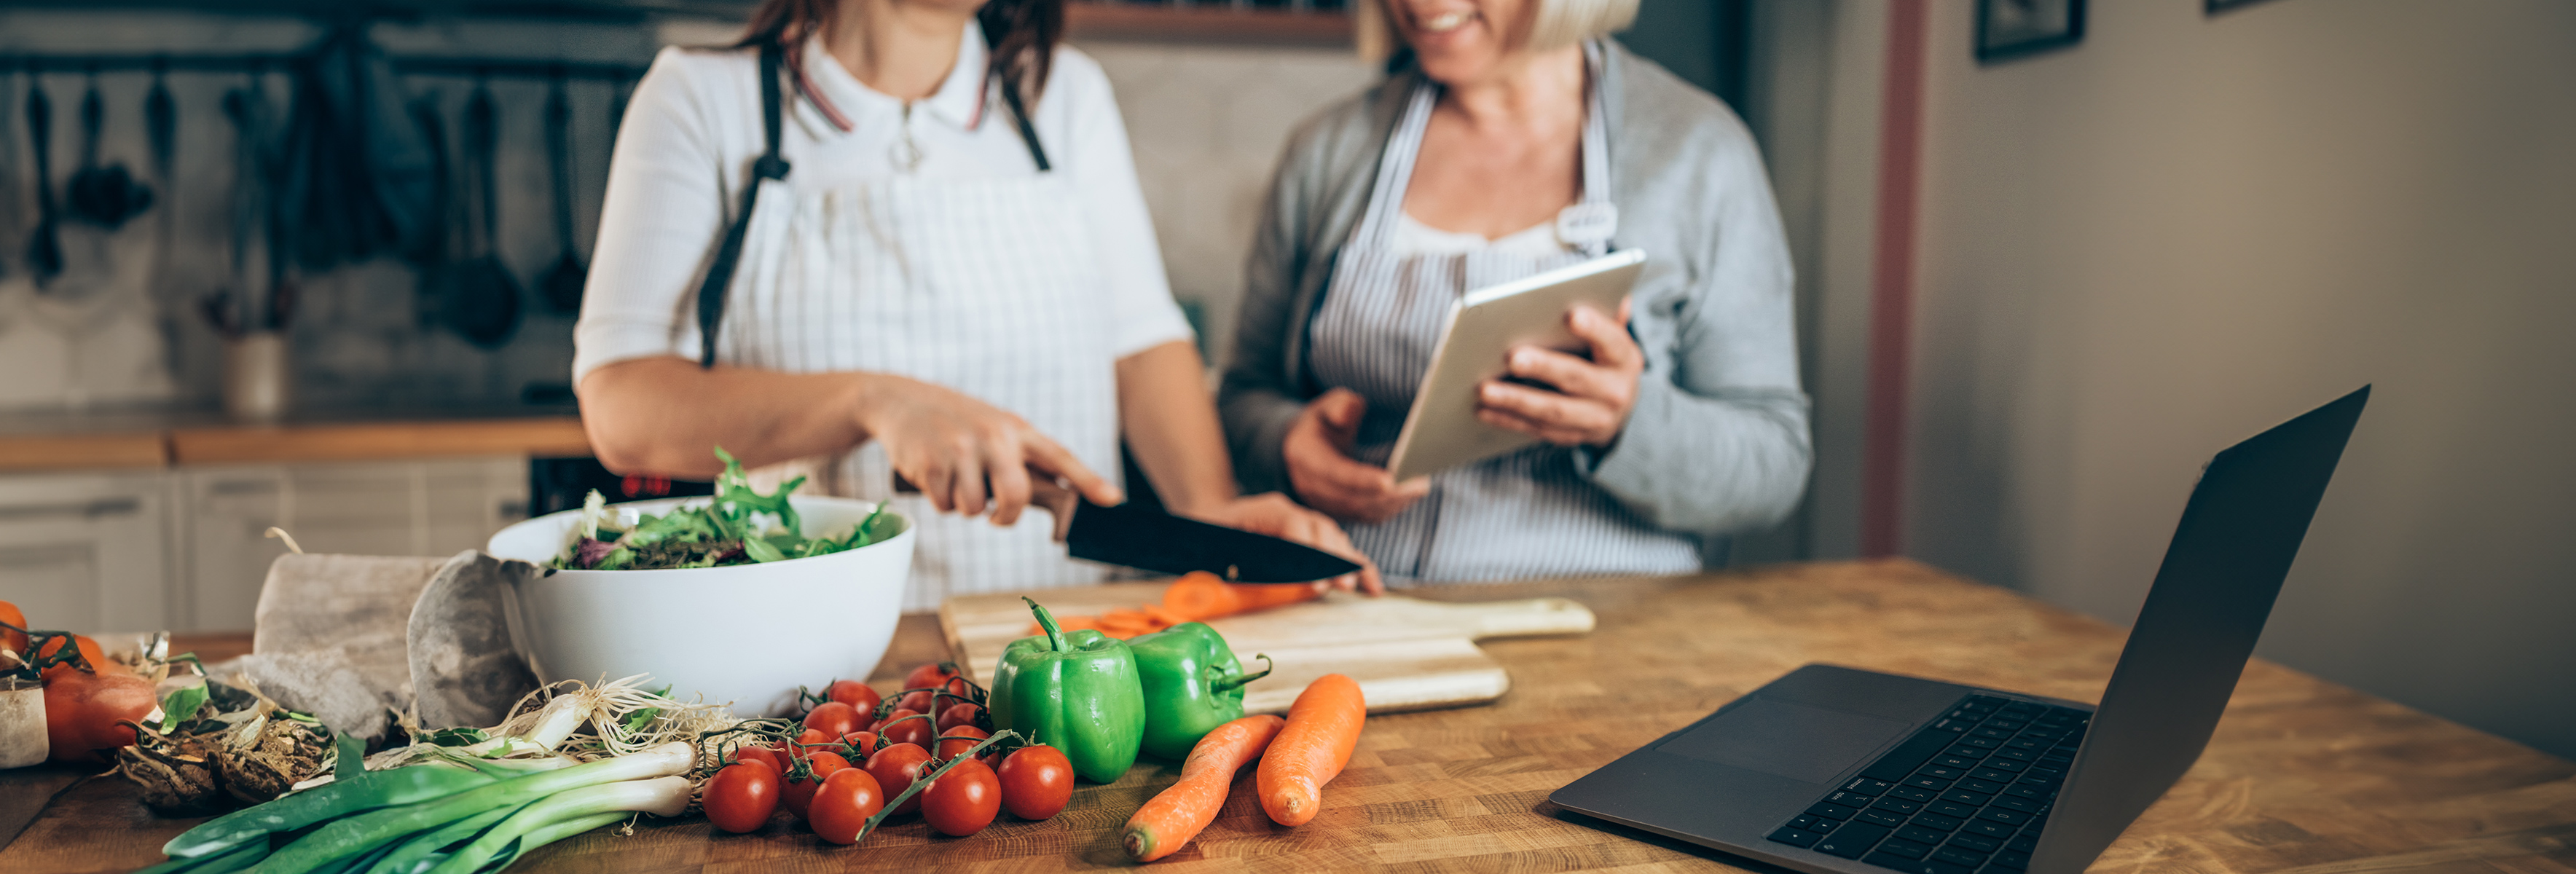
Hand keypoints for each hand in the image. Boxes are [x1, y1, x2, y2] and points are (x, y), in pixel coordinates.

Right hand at [854, 374, 1121, 525]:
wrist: (901, 399)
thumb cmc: (957, 423)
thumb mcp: (995, 428)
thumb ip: (1022, 457)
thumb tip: (1058, 495)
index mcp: (1016, 429)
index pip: (1059, 457)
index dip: (1087, 480)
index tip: (1112, 499)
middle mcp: (994, 436)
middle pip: (1016, 496)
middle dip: (1006, 516)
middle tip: (996, 515)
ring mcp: (961, 448)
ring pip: (975, 509)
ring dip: (964, 506)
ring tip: (955, 479)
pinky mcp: (931, 461)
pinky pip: (945, 506)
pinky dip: (940, 501)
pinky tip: (934, 476)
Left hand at [1186, 493, 1383, 594]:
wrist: (1211, 519)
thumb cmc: (1210, 535)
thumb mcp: (1214, 545)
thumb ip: (1233, 562)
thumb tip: (1248, 583)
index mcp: (1266, 509)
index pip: (1294, 524)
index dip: (1307, 551)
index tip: (1314, 579)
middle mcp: (1290, 512)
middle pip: (1321, 529)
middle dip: (1332, 558)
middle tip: (1340, 585)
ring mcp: (1304, 523)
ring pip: (1334, 537)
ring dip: (1347, 563)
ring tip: (1354, 586)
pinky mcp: (1312, 540)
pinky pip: (1339, 550)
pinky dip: (1357, 567)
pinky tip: (1371, 586)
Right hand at [1282, 388, 1430, 525]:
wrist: (1305, 446)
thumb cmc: (1323, 421)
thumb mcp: (1327, 404)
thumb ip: (1339, 406)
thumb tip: (1348, 414)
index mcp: (1305, 456)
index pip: (1334, 473)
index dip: (1362, 479)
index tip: (1389, 481)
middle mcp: (1311, 485)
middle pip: (1352, 499)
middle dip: (1388, 495)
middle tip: (1420, 484)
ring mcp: (1324, 502)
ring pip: (1362, 511)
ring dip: (1394, 503)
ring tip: (1421, 487)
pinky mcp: (1339, 511)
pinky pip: (1366, 515)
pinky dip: (1390, 507)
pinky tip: (1412, 494)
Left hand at [1475, 299, 1641, 447]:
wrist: (1620, 410)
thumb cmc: (1605, 361)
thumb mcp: (1613, 339)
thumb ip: (1606, 318)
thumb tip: (1616, 296)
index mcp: (1625, 360)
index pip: (1612, 341)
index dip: (1594, 329)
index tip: (1572, 314)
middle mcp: (1614, 392)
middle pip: (1575, 378)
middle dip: (1543, 367)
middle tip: (1513, 357)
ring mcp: (1595, 420)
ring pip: (1552, 410)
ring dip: (1515, 400)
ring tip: (1485, 388)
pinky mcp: (1572, 436)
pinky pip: (1537, 428)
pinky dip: (1508, 419)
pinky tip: (1484, 409)